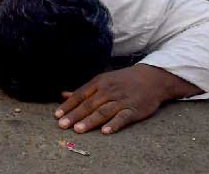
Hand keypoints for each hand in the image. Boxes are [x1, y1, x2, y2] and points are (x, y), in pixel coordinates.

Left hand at [55, 64, 200, 134]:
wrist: (151, 78)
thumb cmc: (123, 81)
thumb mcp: (102, 81)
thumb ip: (83, 90)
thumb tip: (63, 94)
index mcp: (99, 83)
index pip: (80, 95)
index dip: (68, 106)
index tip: (57, 115)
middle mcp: (108, 91)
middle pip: (89, 104)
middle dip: (74, 115)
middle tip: (62, 125)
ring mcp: (121, 100)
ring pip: (103, 111)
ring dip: (90, 121)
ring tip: (78, 129)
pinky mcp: (134, 109)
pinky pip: (123, 117)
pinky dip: (114, 124)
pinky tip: (106, 131)